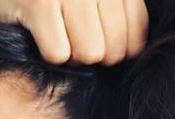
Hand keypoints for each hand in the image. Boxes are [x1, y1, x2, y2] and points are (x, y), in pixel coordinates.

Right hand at [0, 0, 148, 64]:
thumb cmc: (50, 1)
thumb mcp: (92, 2)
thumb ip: (119, 14)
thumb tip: (133, 51)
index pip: (136, 32)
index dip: (119, 50)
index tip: (99, 44)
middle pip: (112, 49)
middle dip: (92, 55)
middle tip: (73, 41)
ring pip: (89, 52)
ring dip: (71, 56)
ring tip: (58, 39)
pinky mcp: (38, 4)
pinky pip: (59, 53)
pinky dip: (48, 55)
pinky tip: (39, 38)